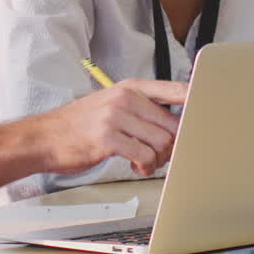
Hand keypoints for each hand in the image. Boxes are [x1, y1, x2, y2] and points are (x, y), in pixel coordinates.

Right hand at [28, 79, 187, 176]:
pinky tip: (135, 165)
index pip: (176, 90)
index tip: (208, 116)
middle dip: (172, 145)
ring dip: (158, 158)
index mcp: (130, 88)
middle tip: (160, 155)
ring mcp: (115, 117)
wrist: (45, 137)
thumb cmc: (80, 125)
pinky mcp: (108, 138)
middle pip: (172, 123)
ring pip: (162, 141)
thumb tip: (178, 125)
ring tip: (144, 161)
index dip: (197, 102)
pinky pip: (144, 155)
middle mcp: (125, 98)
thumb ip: (142, 111)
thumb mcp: (111, 106)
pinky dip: (145, 166)